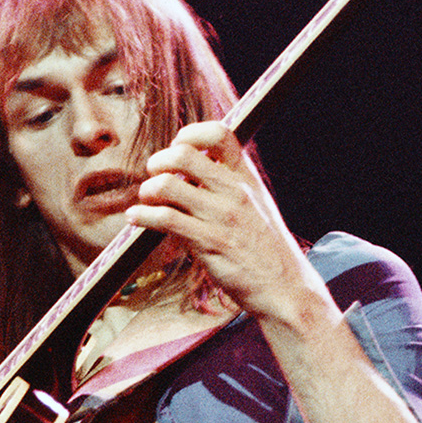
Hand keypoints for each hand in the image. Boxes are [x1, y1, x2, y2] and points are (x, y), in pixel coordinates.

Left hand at [127, 121, 327, 321]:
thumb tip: (192, 171)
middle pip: (183, 154)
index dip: (190, 134)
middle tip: (154, 177)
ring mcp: (221, 217)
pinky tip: (137, 218)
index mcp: (247, 179)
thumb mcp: (258, 207)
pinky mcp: (208, 243)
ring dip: (147, 191)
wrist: (284, 289)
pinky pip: (165, 219)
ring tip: (147, 201)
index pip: (219, 134)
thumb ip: (230, 186)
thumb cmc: (266, 251)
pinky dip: (142, 216)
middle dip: (158, 162)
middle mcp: (234, 192)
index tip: (177, 147)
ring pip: (167, 186)